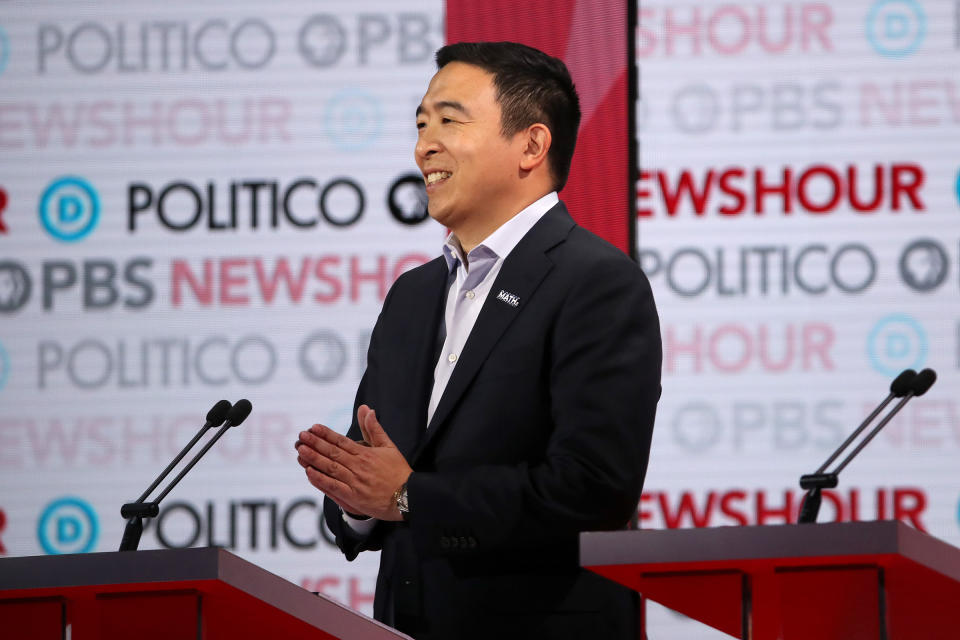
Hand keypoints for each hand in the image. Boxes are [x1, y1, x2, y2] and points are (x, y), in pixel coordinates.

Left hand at [295, 405, 411, 520]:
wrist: (409, 496)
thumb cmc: (399, 471)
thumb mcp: (389, 446)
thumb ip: (375, 429)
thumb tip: (367, 410)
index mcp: (366, 453)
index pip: (342, 441)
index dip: (326, 434)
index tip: (313, 427)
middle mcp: (359, 466)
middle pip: (333, 453)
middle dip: (315, 443)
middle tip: (301, 436)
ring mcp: (356, 481)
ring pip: (331, 468)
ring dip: (314, 459)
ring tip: (301, 450)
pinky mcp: (354, 497)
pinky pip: (334, 487)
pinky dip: (321, 480)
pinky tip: (309, 473)